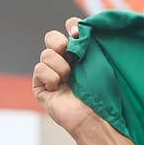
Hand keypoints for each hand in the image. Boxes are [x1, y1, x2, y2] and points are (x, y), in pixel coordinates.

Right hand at [32, 17, 96, 135]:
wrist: (95, 117)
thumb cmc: (104, 93)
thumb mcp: (102, 64)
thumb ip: (92, 44)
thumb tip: (80, 27)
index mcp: (83, 54)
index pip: (72, 29)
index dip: (72, 27)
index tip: (78, 32)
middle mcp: (67, 62)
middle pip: (52, 38)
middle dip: (58, 41)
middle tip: (66, 49)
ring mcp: (53, 73)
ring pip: (46, 54)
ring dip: (59, 65)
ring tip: (69, 78)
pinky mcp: (41, 85)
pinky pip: (39, 69)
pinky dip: (50, 77)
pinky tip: (58, 87)